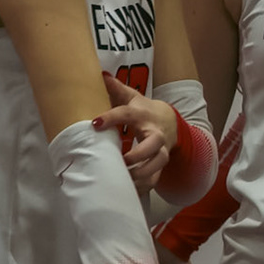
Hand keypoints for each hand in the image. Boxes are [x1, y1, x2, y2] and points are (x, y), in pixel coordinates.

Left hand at [96, 73, 175, 190]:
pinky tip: (130, 190)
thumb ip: (116, 88)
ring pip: (156, 165)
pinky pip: (155, 178)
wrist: (170, 122)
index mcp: (142, 115)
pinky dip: (144, 186)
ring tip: (124, 180)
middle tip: (122, 161)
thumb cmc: (144, 110)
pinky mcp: (160, 164)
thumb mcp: (132, 97)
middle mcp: (154, 134)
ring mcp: (160, 150)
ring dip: (141, 174)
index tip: (94, 123)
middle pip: (153, 145)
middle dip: (138, 155)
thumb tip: (99, 74)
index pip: (126, 114)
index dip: (111, 118)